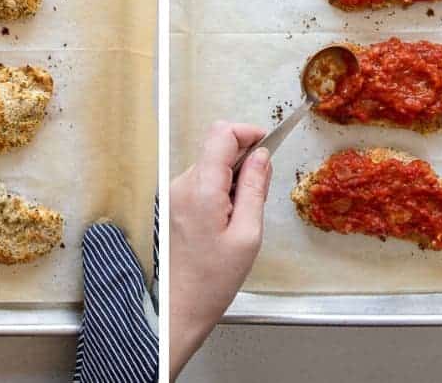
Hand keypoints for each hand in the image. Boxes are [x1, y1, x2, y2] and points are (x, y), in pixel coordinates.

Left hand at [169, 121, 271, 378]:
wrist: (180, 308)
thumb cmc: (214, 279)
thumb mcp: (248, 234)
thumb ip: (254, 188)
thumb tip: (261, 155)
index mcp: (201, 189)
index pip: (221, 134)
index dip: (248, 132)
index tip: (268, 145)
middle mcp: (182, 185)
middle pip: (216, 148)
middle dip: (244, 160)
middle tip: (260, 192)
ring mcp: (174, 194)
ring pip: (211, 166)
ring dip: (233, 178)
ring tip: (244, 215)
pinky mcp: (174, 204)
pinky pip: (202, 183)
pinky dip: (221, 191)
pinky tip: (228, 220)